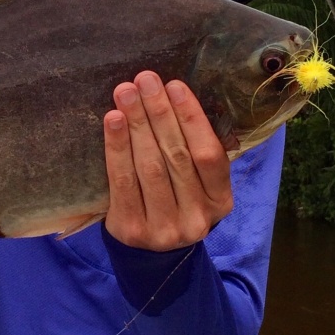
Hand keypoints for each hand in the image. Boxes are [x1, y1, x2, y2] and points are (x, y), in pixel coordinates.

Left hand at [103, 71, 232, 251]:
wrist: (151, 255)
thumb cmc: (175, 201)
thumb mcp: (198, 185)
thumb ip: (194, 152)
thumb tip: (172, 95)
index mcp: (221, 201)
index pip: (209, 155)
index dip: (191, 118)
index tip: (175, 86)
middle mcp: (197, 218)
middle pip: (176, 155)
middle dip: (159, 112)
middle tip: (145, 79)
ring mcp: (164, 227)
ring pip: (149, 165)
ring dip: (136, 123)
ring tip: (125, 92)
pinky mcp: (132, 229)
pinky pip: (122, 180)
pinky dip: (116, 146)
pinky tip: (113, 120)